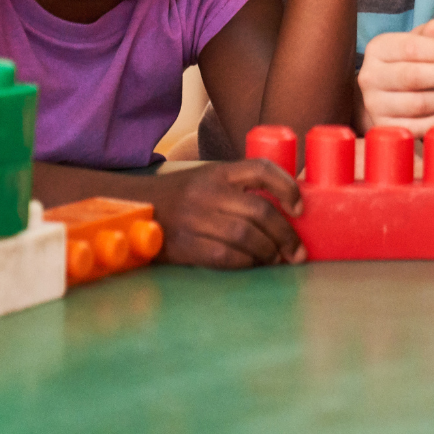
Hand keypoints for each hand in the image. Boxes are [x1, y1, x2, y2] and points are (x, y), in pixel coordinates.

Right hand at [149, 160, 305, 267]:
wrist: (133, 209)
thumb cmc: (181, 197)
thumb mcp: (208, 180)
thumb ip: (239, 189)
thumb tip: (287, 211)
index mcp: (218, 172)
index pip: (262, 169)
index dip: (287, 187)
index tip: (300, 208)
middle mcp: (207, 191)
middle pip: (260, 211)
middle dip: (286, 235)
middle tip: (297, 252)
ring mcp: (194, 217)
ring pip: (246, 236)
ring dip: (269, 252)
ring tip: (277, 260)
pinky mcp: (184, 244)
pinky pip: (225, 256)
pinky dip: (246, 263)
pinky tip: (253, 265)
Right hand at [356, 19, 433, 134]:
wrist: (390, 93)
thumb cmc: (412, 61)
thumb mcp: (422, 39)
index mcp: (378, 48)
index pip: (411, 47)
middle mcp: (370, 76)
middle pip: (413, 76)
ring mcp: (374, 104)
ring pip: (417, 104)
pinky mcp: (384, 127)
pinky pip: (414, 128)